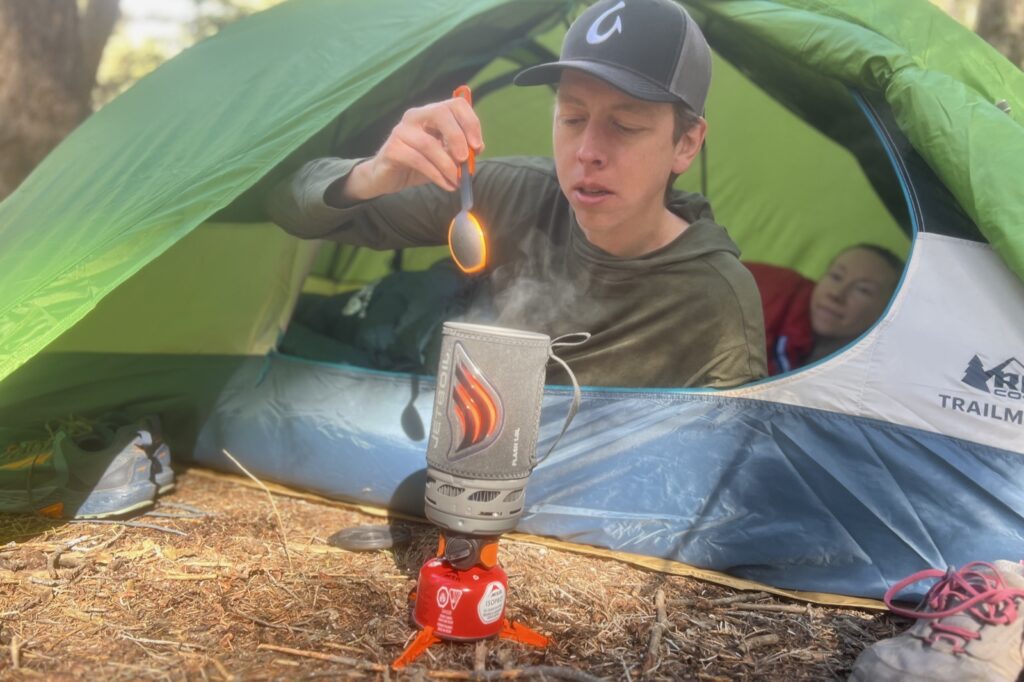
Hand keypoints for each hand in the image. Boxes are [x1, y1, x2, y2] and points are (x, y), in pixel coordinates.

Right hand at [340, 96, 483, 201]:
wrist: (388, 177)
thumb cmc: (420, 164)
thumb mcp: (445, 156)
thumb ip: (460, 150)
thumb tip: (477, 149)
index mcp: (432, 113)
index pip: (456, 104)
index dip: (470, 122)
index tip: (478, 146)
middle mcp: (415, 116)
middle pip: (440, 113)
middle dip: (457, 137)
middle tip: (465, 160)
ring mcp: (401, 131)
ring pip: (428, 143)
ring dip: (447, 165)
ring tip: (457, 181)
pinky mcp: (392, 149)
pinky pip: (418, 160)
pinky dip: (436, 175)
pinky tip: (446, 185)